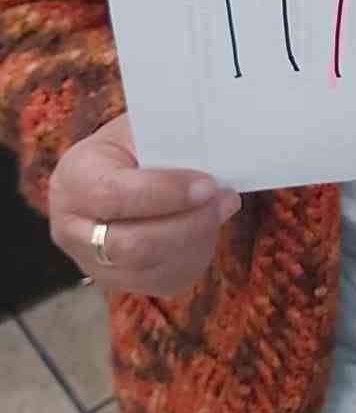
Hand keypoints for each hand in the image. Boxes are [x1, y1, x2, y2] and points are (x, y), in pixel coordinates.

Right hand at [48, 112, 240, 294]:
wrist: (108, 175)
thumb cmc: (127, 147)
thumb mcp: (138, 129)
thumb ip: (167, 141)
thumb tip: (211, 152)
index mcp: (73, 179)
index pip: (114, 195)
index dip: (165, 192)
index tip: (207, 185)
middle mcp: (73, 229)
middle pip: (132, 245)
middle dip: (189, 223)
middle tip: (225, 198)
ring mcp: (94, 264)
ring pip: (153, 267)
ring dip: (198, 238)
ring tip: (222, 207)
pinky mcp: (121, 283)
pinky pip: (166, 279)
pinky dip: (195, 254)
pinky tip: (206, 227)